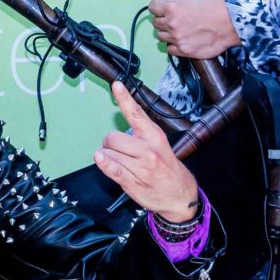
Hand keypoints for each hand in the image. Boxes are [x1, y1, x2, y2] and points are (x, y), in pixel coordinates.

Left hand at [94, 82, 199, 223]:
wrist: (179, 195)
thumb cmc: (167, 168)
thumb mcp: (160, 145)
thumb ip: (141, 134)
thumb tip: (121, 126)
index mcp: (154, 136)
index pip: (136, 114)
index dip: (124, 98)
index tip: (116, 85)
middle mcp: (147, 149)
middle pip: (113, 137)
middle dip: (109, 142)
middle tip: (116, 149)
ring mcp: (140, 166)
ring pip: (109, 153)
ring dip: (108, 156)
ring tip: (120, 162)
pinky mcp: (132, 181)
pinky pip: (113, 169)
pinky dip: (104, 163)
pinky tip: (99, 158)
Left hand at [147, 0, 240, 59]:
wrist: (232, 25)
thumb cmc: (217, 5)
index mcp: (172, 7)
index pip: (152, 6)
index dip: (158, 5)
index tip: (163, 7)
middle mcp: (171, 24)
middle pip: (156, 22)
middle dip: (162, 18)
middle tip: (173, 18)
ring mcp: (177, 39)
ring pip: (161, 37)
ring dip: (167, 32)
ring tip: (178, 29)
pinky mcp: (184, 51)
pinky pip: (170, 49)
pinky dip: (173, 45)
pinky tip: (181, 40)